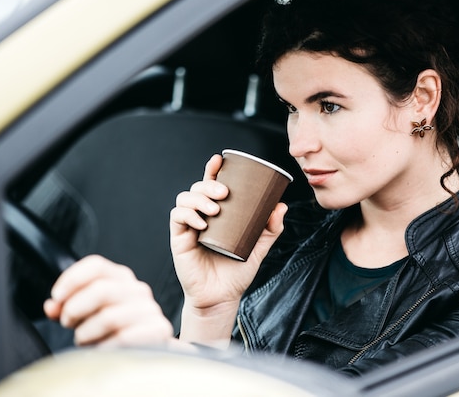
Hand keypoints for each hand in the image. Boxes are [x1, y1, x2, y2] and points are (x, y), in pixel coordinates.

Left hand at [43, 255, 173, 347]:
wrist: (145, 356)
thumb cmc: (114, 333)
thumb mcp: (88, 315)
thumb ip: (68, 307)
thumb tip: (52, 306)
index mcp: (121, 279)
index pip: (96, 265)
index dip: (71, 279)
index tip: (57, 297)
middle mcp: (138, 290)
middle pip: (100, 289)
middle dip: (75, 309)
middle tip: (67, 322)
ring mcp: (150, 309)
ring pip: (109, 316)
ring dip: (87, 333)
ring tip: (84, 340)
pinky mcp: (158, 330)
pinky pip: (123, 338)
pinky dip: (104, 348)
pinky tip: (101, 351)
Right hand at [169, 154, 287, 311]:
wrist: (222, 298)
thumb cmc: (237, 272)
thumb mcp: (259, 248)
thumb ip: (271, 229)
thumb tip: (281, 206)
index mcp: (216, 214)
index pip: (211, 186)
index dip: (212, 170)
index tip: (219, 159)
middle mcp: (200, 216)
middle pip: (197, 189)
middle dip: (208, 185)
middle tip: (225, 193)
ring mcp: (188, 227)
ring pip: (185, 199)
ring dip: (199, 199)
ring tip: (215, 210)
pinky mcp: (179, 239)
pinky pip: (178, 218)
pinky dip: (188, 215)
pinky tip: (201, 223)